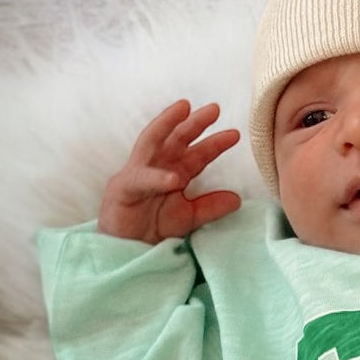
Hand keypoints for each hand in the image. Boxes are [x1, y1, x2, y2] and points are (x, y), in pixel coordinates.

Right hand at [97, 100, 241, 241]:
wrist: (126, 249)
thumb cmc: (152, 229)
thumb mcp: (188, 217)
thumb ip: (210, 207)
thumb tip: (237, 200)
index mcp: (173, 172)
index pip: (196, 154)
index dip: (214, 144)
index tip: (234, 134)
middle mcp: (156, 167)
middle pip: (175, 139)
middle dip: (194, 123)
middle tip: (215, 109)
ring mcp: (137, 174)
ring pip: (151, 142)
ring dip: (166, 124)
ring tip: (184, 111)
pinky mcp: (122, 189)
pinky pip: (141, 179)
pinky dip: (157, 177)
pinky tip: (174, 177)